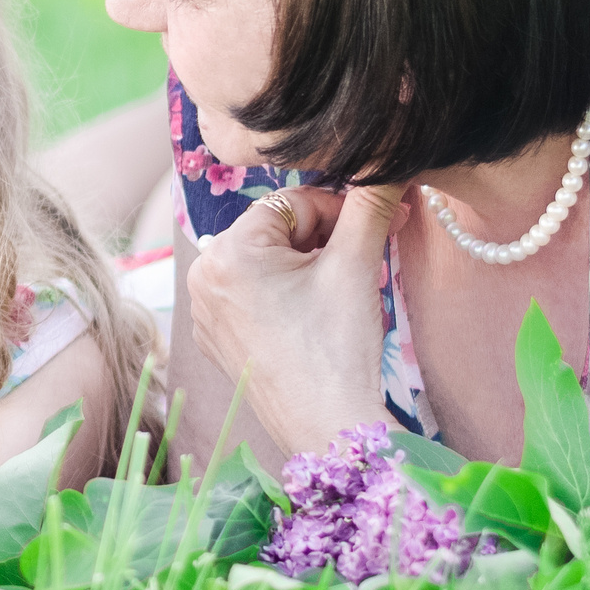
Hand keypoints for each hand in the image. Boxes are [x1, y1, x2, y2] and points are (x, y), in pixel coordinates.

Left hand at [187, 184, 402, 459]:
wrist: (329, 429)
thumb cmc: (338, 349)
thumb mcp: (357, 265)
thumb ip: (370, 203)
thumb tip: (388, 160)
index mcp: (226, 252)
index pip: (291, 203)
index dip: (340, 211)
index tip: (378, 225)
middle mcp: (201, 277)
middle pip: (275, 231)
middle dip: (323, 239)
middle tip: (365, 260)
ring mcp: (205, 313)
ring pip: (265, 263)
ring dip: (307, 265)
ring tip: (342, 293)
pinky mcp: (216, 341)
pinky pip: (253, 297)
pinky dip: (286, 296)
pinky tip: (316, 319)